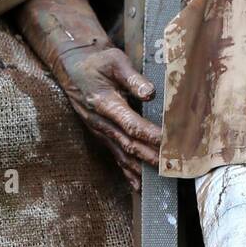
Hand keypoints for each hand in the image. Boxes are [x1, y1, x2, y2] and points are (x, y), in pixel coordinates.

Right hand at [51, 44, 159, 192]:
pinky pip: (116, 156)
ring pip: (123, 155)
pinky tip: (138, 186)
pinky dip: (127, 172)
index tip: (167, 142)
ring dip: (141, 168)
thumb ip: (133, 78)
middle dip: (150, 157)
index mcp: (105, 103)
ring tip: (160, 180)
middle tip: (171, 167)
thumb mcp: (114, 61)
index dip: (149, 134)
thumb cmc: (97, 61)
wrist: (73, 65)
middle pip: (129, 144)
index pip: (130, 124)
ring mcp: (100, 131)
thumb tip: (149, 93)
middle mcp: (101, 122)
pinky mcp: (101, 135)